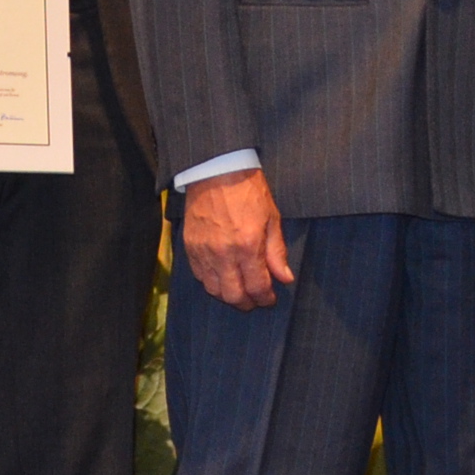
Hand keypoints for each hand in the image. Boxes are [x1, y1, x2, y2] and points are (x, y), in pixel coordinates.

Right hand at [182, 166, 293, 310]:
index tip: (270, 299)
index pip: (257, 287)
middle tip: (255, 300)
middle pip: (233, 295)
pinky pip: (199, 276)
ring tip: (240, 291)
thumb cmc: (249, 192)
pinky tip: (223, 278)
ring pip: (214, 290)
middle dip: (247, 303)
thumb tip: (285, 279)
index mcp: (248, 246)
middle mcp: (223, 254)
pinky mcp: (189, 247)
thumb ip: (276, 252)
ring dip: (228, 296)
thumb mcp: (272, 219)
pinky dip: (212, 283)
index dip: (265, 298)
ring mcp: (204, 252)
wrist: (217, 171)